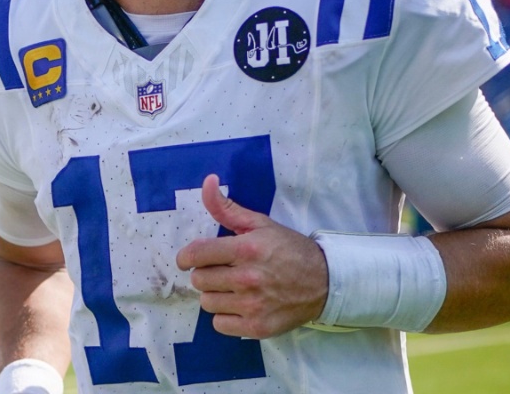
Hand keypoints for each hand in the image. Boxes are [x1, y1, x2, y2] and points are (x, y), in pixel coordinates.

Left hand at [175, 174, 327, 339]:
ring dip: (215, 295)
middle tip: (224, 270)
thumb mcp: (260, 223)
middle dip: (207, 273)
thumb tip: (207, 181)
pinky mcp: (256, 327)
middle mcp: (247, 278)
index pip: (196, 255)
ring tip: (233, 288)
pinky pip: (219, 324)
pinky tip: (240, 305)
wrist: (324, 282)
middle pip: (199, 280)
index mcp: (247, 249)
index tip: (188, 260)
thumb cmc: (289, 249)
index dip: (186, 257)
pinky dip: (225, 316)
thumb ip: (227, 207)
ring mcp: (252, 305)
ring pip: (206, 303)